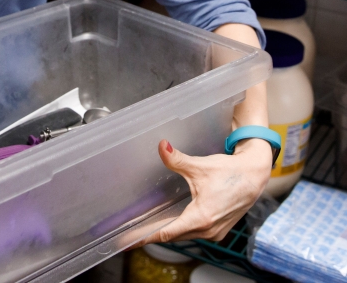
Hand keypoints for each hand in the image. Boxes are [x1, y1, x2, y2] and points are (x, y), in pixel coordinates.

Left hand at [141, 137, 271, 243]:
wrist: (253, 176)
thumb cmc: (229, 172)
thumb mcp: (199, 165)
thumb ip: (176, 159)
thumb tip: (161, 146)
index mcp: (202, 217)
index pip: (168, 232)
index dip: (148, 235)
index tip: (132, 240)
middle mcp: (208, 230)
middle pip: (174, 236)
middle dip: (153, 234)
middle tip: (131, 233)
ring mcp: (215, 232)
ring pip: (184, 236)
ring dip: (167, 233)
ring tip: (146, 230)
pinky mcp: (218, 229)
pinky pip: (194, 233)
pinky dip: (180, 230)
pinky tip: (169, 224)